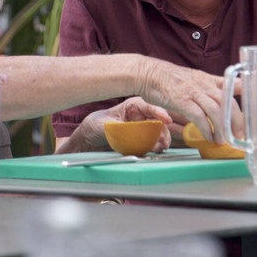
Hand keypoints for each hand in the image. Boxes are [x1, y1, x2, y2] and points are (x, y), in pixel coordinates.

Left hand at [56, 97, 171, 153]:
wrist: (89, 137)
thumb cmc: (95, 124)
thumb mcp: (105, 125)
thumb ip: (119, 128)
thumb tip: (131, 132)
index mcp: (133, 105)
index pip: (149, 106)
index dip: (160, 113)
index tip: (166, 120)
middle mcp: (141, 114)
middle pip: (158, 120)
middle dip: (163, 130)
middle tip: (163, 141)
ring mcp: (142, 126)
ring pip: (158, 131)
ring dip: (162, 139)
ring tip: (161, 147)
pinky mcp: (141, 138)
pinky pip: (153, 141)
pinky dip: (156, 146)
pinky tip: (156, 150)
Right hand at [135, 57, 244, 144]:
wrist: (149, 73)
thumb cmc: (171, 79)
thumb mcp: (196, 78)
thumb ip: (212, 87)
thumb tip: (227, 96)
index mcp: (210, 80)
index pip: (235, 84)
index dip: (251, 90)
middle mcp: (205, 85)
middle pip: (228, 102)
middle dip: (238, 120)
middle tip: (241, 136)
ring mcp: (194, 92)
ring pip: (216, 110)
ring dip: (223, 128)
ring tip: (225, 141)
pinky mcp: (182, 101)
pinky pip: (198, 116)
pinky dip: (206, 128)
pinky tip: (209, 137)